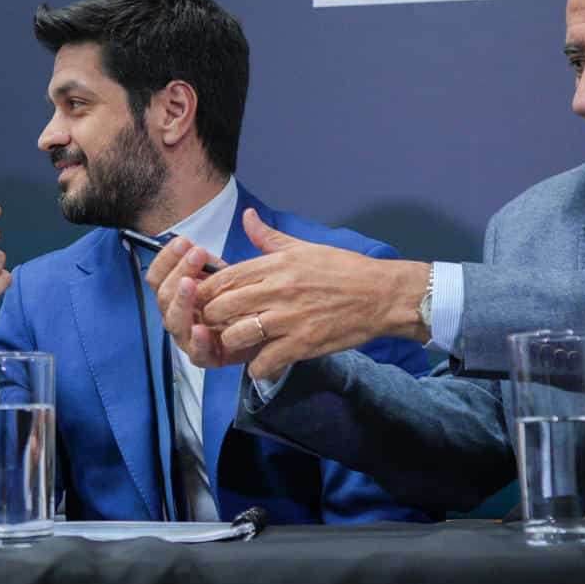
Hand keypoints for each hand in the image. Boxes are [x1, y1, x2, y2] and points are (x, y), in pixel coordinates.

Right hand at [145, 237, 253, 371]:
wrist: (266, 333)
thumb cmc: (243, 302)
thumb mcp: (237, 273)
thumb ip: (238, 249)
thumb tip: (250, 215)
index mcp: (176, 293)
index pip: (158, 275)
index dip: (167, 257)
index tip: (184, 241)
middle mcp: (177, 313)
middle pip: (162, 295)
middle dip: (178, 271)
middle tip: (196, 254)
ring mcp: (188, 336)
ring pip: (172, 320)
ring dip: (181, 300)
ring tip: (190, 284)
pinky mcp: (205, 357)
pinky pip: (195, 351)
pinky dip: (196, 339)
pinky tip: (202, 327)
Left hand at [191, 209, 429, 376]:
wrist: (382, 295)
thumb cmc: (344, 269)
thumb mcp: (304, 247)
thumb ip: (269, 237)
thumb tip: (248, 216)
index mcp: (275, 265)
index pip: (223, 278)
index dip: (204, 291)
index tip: (202, 300)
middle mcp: (277, 290)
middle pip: (222, 307)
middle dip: (211, 319)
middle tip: (214, 326)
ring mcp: (289, 318)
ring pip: (237, 335)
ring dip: (231, 344)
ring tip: (236, 345)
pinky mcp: (304, 343)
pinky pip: (265, 360)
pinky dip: (258, 367)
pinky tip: (261, 364)